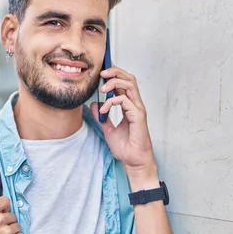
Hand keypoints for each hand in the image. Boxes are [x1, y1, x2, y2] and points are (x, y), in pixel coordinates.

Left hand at [90, 66, 158, 185]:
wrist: (133, 161)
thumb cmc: (126, 147)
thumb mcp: (108, 129)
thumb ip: (102, 116)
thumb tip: (94, 105)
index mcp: (130, 106)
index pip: (124, 83)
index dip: (114, 74)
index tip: (101, 73)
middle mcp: (136, 105)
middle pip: (129, 79)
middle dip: (115, 72)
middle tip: (101, 73)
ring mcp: (138, 109)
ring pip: (130, 85)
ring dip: (114, 82)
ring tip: (102, 88)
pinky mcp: (138, 116)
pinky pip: (125, 101)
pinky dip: (112, 101)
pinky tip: (104, 109)